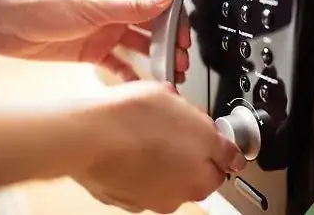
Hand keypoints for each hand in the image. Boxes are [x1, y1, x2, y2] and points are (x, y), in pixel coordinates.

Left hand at [0, 0, 189, 81]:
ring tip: (169, 74)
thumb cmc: (44, 4)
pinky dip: (130, 75)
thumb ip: (132, 6)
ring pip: (138, 46)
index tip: (185, 35)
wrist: (7, 25)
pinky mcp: (94, 52)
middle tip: (181, 60)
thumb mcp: (94, 6)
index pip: (155, 0)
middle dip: (168, 42)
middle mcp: (113, 11)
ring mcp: (105, 32)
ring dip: (154, 59)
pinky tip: (141, 85)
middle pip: (150, 26)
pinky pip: (118, 64)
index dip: (173, 17)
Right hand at [71, 81, 245, 213]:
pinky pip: (135, 178)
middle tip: (170, 125)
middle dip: (185, 149)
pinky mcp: (120, 197)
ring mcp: (145, 199)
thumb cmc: (135, 121)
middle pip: (189, 170)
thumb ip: (215, 137)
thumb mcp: (189, 115)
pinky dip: (135, 166)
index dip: (212, 142)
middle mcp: (174, 197)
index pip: (221, 165)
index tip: (203, 130)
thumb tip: (225, 147)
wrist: (87, 135)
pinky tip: (126, 145)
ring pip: (160, 174)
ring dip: (159, 158)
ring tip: (143, 131)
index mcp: (200, 180)